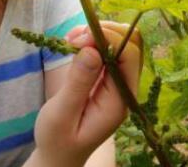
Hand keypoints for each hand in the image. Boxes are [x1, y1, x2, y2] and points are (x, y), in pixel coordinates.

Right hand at [33, 21, 142, 165]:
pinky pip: (106, 50)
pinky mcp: (105, 77)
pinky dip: (91, 40)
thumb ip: (78, 84)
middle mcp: (123, 88)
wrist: (60, 154)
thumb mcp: (61, 115)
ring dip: (96, 34)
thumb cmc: (58, 140)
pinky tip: (73, 44)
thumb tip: (92, 51)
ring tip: (70, 39)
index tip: (80, 38)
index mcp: (119, 101)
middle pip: (129, 44)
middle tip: (73, 38)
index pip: (129, 56)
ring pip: (118, 43)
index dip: (109, 39)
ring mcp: (116, 82)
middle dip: (103, 32)